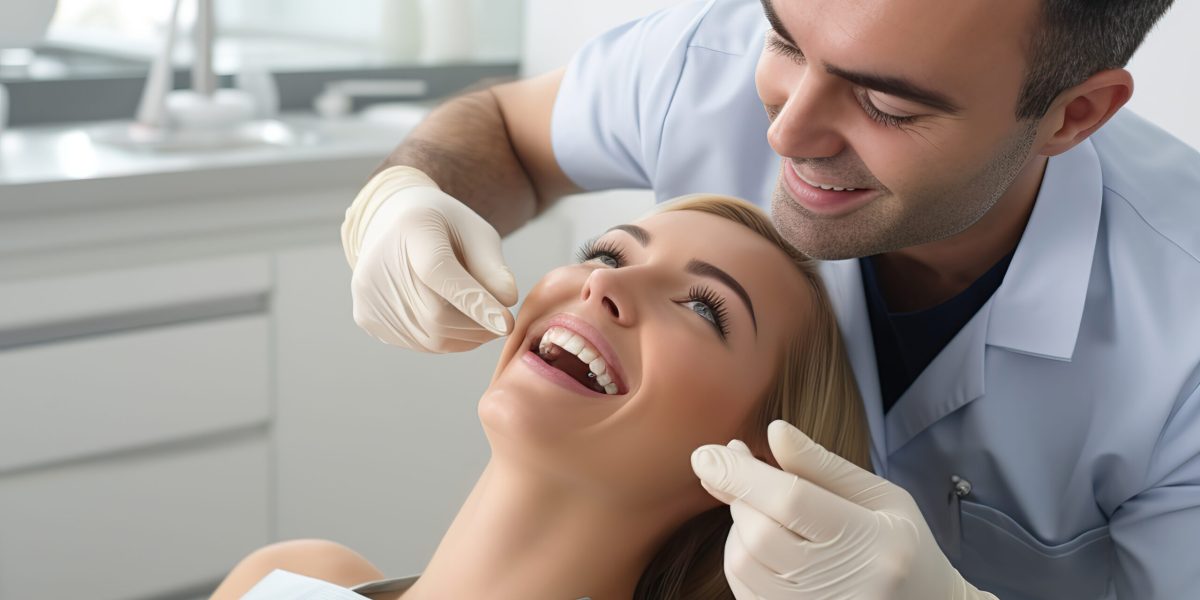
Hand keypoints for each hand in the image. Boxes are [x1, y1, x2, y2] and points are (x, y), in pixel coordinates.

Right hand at [342, 166, 517, 351]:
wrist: (393, 225)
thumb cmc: (444, 228)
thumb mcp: (476, 232)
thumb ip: (492, 266)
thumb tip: (506, 301)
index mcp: (412, 228)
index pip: (438, 272)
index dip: (474, 301)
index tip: (506, 323)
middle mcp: (380, 264)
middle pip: (436, 315)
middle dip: (477, 326)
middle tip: (501, 321)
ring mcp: (370, 295)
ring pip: (430, 338)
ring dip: (466, 337)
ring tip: (481, 320)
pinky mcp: (368, 318)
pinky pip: (418, 343)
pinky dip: (447, 340)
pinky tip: (456, 321)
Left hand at [691, 420, 996, 599]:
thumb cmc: (904, 547)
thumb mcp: (880, 498)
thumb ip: (823, 466)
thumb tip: (774, 431)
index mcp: (874, 543)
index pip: (792, 502)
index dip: (743, 474)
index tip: (708, 452)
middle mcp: (846, 586)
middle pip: (760, 532)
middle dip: (739, 496)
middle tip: (739, 470)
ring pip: (744, 564)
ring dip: (737, 527)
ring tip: (762, 510)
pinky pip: (744, 590)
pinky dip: (740, 559)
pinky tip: (760, 542)